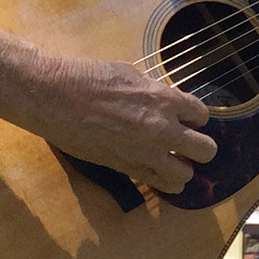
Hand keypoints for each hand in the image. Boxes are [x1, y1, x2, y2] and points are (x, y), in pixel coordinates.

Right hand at [33, 50, 214, 194]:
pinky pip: (160, 184)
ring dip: (183, 168)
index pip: (202, 115)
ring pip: (186, 174)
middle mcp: (162, 129)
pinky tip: (159, 174)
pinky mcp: (127, 168)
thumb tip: (165, 100)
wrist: (52, 96)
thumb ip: (154, 92)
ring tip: (172, 161)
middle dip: (199, 146)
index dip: (194, 117)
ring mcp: (146, 152)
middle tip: (185, 144)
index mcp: (164, 100)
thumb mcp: (131, 75)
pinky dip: (165, 182)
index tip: (184, 118)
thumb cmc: (87, 78)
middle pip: (205, 149)